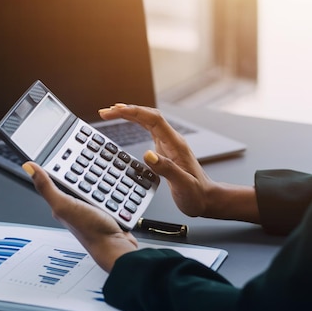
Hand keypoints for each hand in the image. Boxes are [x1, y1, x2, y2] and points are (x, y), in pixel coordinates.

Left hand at [22, 162, 137, 271]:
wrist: (116, 247)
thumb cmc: (91, 231)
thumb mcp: (65, 205)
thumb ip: (47, 187)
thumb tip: (28, 167)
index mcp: (61, 202)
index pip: (59, 176)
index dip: (63, 162)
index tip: (68, 147)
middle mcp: (74, 205)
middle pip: (80, 177)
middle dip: (87, 168)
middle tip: (93, 156)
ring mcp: (91, 207)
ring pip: (96, 183)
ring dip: (103, 176)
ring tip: (106, 168)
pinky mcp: (107, 209)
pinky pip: (110, 191)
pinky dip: (114, 186)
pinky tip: (116, 183)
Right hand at [99, 104, 259, 222]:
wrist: (206, 200)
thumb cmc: (196, 195)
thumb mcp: (183, 185)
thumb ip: (166, 169)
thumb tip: (147, 154)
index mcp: (175, 144)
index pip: (153, 120)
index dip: (134, 112)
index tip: (116, 111)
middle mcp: (171, 140)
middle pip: (148, 116)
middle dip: (127, 110)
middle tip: (106, 112)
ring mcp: (168, 144)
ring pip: (147, 121)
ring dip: (129, 114)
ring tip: (110, 113)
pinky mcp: (164, 150)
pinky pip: (148, 130)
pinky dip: (135, 123)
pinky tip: (126, 122)